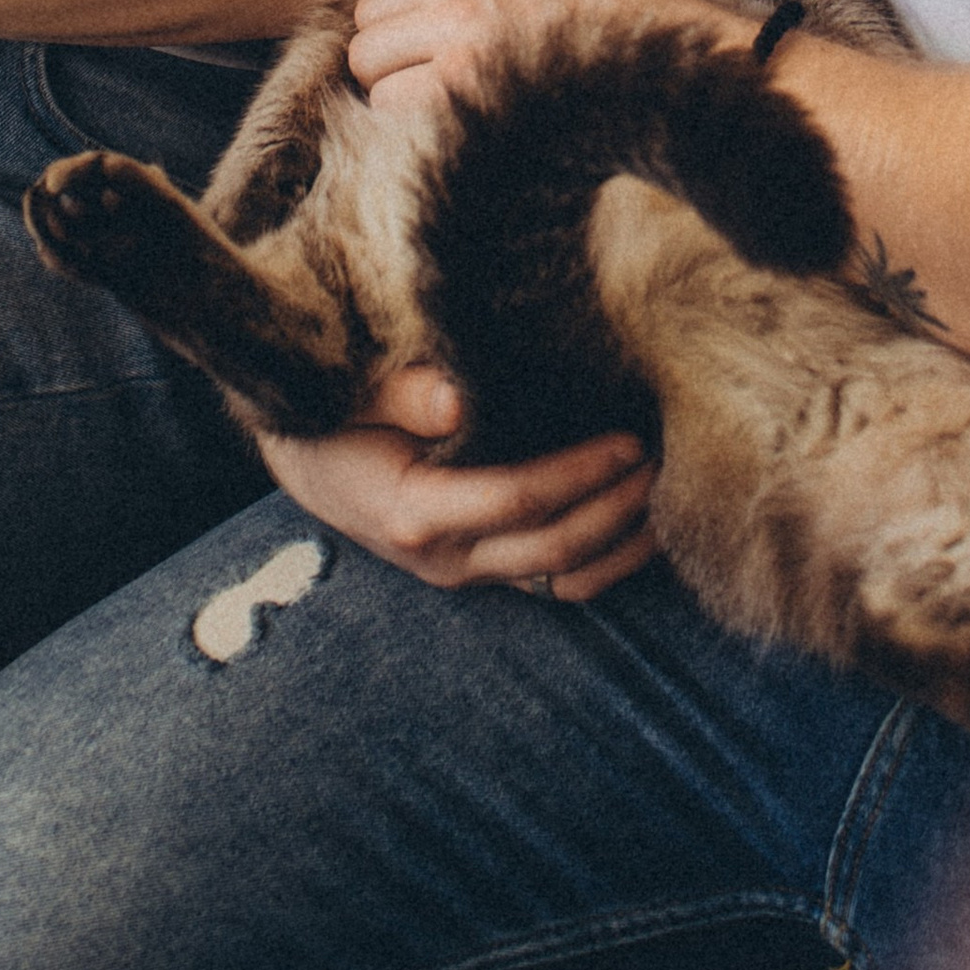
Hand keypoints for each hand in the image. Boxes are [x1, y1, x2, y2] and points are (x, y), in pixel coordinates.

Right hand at [259, 364, 656, 598]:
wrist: (303, 461)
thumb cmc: (326, 417)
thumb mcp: (347, 395)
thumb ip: (401, 392)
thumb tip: (457, 394)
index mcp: (414, 511)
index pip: (515, 499)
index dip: (578, 473)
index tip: (627, 441)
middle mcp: (444, 557)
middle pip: (552, 546)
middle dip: (616, 509)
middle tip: (665, 462)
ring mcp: (465, 570)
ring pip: (561, 576)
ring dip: (620, 544)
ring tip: (666, 495)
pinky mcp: (480, 567)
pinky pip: (552, 578)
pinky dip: (602, 558)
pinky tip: (637, 523)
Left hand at [346, 0, 731, 116]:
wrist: (675, 68)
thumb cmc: (633, 14)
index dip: (408, 5)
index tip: (429, 33)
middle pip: (372, 12)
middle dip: (390, 46)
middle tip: (424, 74)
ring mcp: (463, 28)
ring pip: (369, 59)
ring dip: (393, 85)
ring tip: (437, 101)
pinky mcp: (463, 85)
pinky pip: (390, 102)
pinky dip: (409, 118)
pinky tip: (449, 121)